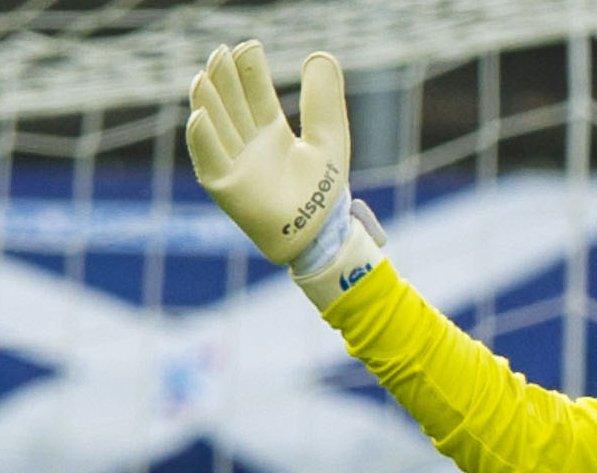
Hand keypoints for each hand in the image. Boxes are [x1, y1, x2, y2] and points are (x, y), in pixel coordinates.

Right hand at [186, 40, 350, 269]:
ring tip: (204, 75)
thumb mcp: (328, 137)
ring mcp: (235, 163)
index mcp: (272, 132)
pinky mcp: (226, 186)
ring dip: (207, 102)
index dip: (250, 71)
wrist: (321, 234)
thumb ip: (323, 100)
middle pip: (233, 105)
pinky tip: (199, 116)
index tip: (248, 45)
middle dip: (225, 79)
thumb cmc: (323, 191)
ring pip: (217, 126)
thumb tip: (320, 55)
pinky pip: (210, 160)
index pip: (256, 94)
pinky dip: (202, 139)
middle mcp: (249, 144)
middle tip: (221, 52)